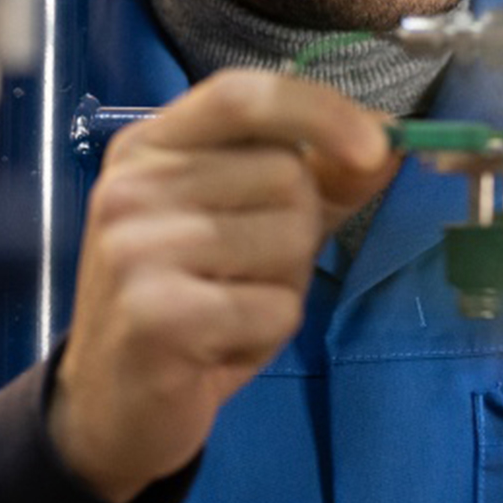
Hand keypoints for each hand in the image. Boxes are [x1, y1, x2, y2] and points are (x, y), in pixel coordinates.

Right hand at [50, 70, 397, 502]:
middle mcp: (132, 185)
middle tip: (242, 277)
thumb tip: (389, 141)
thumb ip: (315, 178)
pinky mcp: (155, 313)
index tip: (378, 147)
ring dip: (283, 288)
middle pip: (285, 175)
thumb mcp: (246, 226)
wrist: (113, 406)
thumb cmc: (188, 304)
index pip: (244, 95)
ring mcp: (136, 247)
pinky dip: (267, 334)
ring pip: (289, 239)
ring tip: (228, 311)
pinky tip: (219, 347)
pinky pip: (275, 306)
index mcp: (149, 146)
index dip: (320, 110)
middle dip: (296, 233)